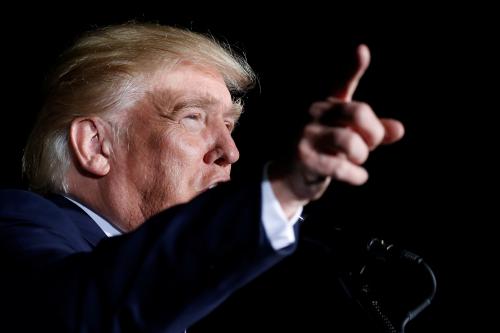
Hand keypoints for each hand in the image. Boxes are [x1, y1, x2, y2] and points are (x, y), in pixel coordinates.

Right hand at [269, 45, 404, 217]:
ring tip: (357, 162)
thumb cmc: (325, 152)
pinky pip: (342, 167)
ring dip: (362, 157)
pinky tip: (357, 176)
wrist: (291, 176)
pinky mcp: (304, 157)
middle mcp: (315, 113)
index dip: (354, 66)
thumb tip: (399, 130)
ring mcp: (307, 134)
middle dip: (374, 133)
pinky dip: (357, 176)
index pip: (343, 82)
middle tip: (371, 145)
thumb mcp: (350, 138)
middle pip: (359, 113)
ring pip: (351, 143)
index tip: (362, 50)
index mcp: (329, 104)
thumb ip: (374, 131)